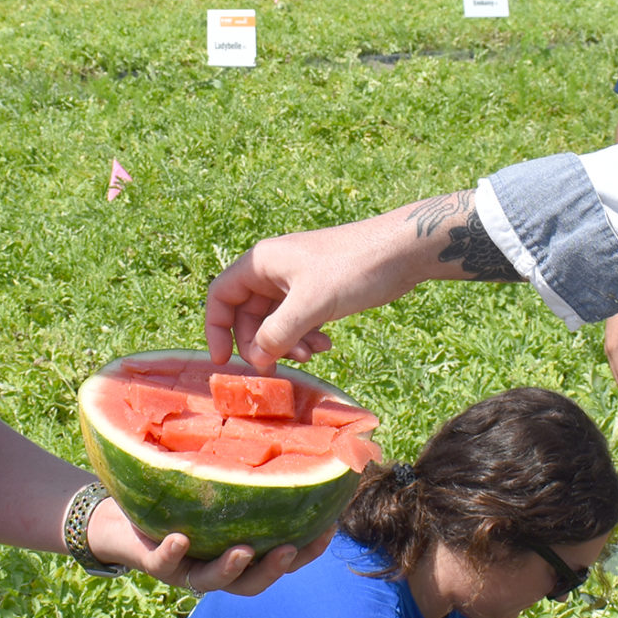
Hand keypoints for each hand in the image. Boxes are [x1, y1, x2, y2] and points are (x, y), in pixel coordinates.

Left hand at [85, 497, 332, 597]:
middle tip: (291, 550)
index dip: (307, 552)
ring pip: (212, 581)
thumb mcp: (214, 487)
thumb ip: (244, 475)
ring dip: (231, 568)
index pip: (280, 559)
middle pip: (252, 582)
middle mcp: (214, 567)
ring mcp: (185, 569)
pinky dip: (173, 553)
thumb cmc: (176, 499)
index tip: (329, 529)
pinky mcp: (154, 562)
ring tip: (243, 550)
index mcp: (237, 553)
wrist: (119, 517)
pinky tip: (181, 538)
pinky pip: (165, 563)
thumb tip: (287, 428)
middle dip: (274, 569)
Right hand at [203, 213, 410, 371]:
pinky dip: (306, 336)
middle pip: (248, 315)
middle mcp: (273, 270)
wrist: (401, 251)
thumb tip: (256, 358)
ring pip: (275, 321)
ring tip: (312, 354)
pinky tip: (326, 344)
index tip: (223, 361)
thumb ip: (277, 333)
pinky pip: (298, 320)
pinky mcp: (318, 290)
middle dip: (262, 343)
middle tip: (278, 366)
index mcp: (261, 263)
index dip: (216, 329)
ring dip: (288, 343)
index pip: (221, 296)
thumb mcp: (310, 304)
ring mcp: (296, 280)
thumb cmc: (353, 268)